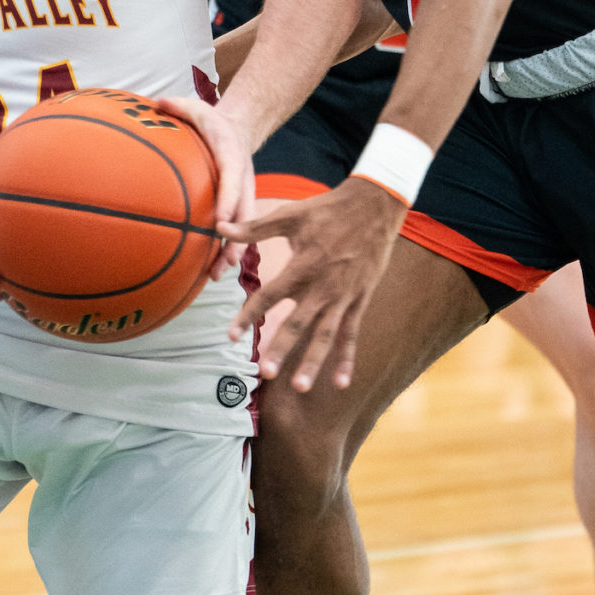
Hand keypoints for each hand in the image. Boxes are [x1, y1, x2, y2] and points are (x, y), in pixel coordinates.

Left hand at [156, 94, 253, 273]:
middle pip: (244, 213)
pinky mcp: (237, 206)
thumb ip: (177, 107)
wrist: (238, 128)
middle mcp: (241, 180)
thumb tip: (156, 104)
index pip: (233, 179)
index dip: (229, 200)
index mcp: (232, 156)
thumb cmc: (211, 121)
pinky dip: (226, 250)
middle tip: (223, 259)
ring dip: (232, 252)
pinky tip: (211, 272)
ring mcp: (242, 196)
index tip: (220, 220)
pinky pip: (235, 231)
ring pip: (242, 228)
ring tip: (217, 275)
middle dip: (235, 237)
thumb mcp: (196, 108)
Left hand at [223, 175, 402, 389]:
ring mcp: (343, 296)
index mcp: (302, 266)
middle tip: (265, 372)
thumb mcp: (290, 215)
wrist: (374, 207)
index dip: (248, 315)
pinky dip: (347, 359)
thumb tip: (220, 227)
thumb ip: (255, 227)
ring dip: (312, 362)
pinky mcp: (359, 300)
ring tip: (299, 387)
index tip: (231, 336)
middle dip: (281, 348)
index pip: (269, 296)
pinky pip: (351, 334)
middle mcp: (322, 286)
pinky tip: (341, 383)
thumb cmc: (327, 210)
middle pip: (297, 323)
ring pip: (325, 336)